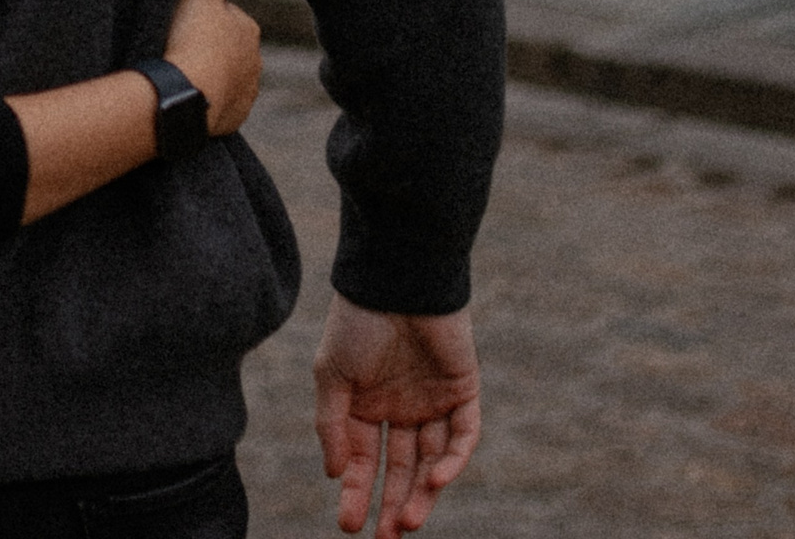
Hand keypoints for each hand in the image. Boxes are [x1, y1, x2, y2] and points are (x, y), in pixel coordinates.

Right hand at [163, 0, 259, 135]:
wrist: (186, 95)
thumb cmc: (191, 41)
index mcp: (249, 30)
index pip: (228, 18)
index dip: (204, 20)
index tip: (184, 25)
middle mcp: (255, 62)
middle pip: (229, 50)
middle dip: (211, 50)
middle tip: (180, 49)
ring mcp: (246, 92)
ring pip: (227, 79)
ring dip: (211, 76)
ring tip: (184, 75)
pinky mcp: (235, 118)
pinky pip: (222, 106)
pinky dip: (209, 101)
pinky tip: (191, 96)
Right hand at [313, 296, 480, 536]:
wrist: (396, 280)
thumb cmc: (357, 322)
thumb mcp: (331, 375)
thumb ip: (332, 424)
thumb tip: (335, 474)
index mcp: (365, 406)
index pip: (363, 461)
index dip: (357, 493)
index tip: (349, 526)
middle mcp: (400, 410)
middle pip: (400, 469)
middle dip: (392, 505)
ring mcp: (433, 403)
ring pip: (431, 460)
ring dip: (422, 492)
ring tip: (408, 522)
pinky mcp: (463, 391)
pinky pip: (461, 435)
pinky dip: (452, 460)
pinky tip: (435, 479)